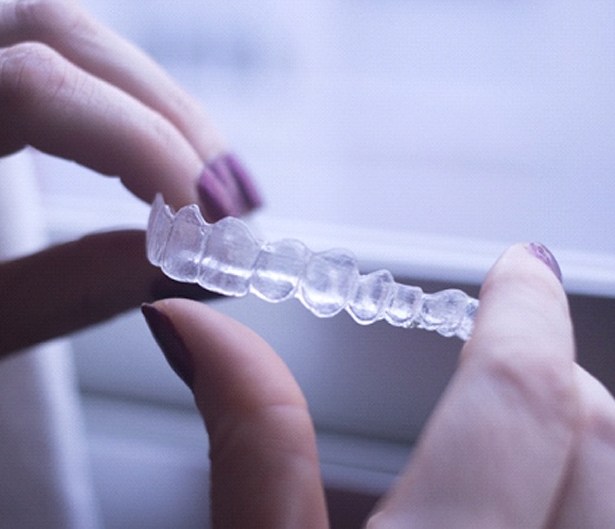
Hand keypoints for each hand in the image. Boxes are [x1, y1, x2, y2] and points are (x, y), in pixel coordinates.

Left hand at [0, 0, 259, 413]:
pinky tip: (157, 152)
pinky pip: (48, 55)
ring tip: (205, 180)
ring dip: (152, 101)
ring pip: (56, 30)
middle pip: (50, 32)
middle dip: (164, 114)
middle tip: (228, 198)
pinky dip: (120, 101)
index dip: (137, 142)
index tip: (205, 222)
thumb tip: (187, 263)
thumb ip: (65, 294)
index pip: (19, 90)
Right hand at [143, 243, 614, 527]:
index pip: (524, 399)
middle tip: (510, 349)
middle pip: (598, 435)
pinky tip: (534, 493)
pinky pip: (605, 522)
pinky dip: (586, 489)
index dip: (525, 312)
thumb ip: (246, 441)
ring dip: (581, 432)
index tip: (519, 266)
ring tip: (525, 420)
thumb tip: (195, 323)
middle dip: (553, 371)